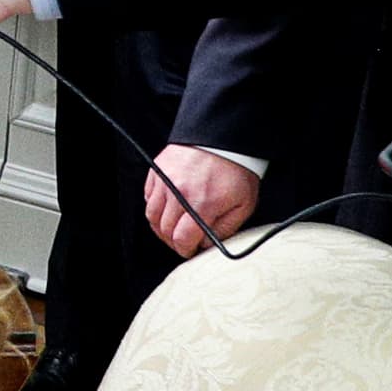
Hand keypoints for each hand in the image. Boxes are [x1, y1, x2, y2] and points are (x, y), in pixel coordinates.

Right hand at [144, 145, 259, 257]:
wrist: (223, 140)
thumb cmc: (236, 171)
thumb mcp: (243, 205)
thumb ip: (226, 228)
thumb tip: (207, 244)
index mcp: (202, 204)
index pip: (182, 239)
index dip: (185, 250)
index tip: (190, 250)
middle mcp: (178, 194)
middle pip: (164, 230)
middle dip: (173, 241)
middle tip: (183, 241)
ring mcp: (164, 181)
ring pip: (152, 215)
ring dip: (161, 226)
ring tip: (174, 227)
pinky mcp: (156, 171)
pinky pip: (148, 197)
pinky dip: (155, 207)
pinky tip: (168, 208)